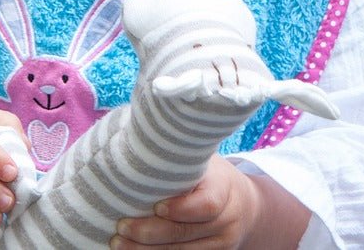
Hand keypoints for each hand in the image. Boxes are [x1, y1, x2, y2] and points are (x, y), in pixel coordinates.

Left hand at [110, 155, 309, 249]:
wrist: (246, 205)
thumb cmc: (210, 173)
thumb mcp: (203, 158)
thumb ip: (178, 151)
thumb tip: (134, 126)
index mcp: (223, 187)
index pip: (206, 204)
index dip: (180, 209)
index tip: (155, 206)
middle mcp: (226, 218)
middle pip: (187, 233)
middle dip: (150, 233)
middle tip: (120, 226)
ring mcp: (222, 242)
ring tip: (118, 244)